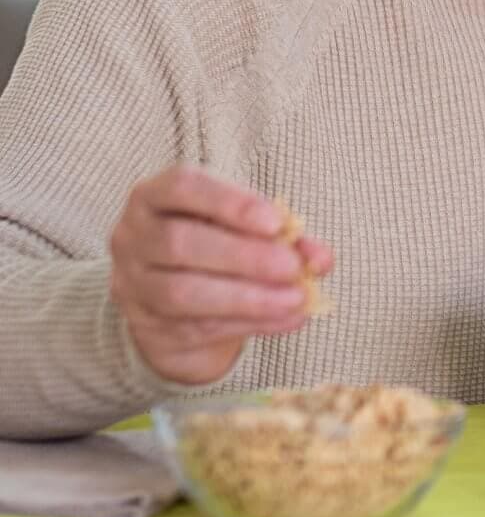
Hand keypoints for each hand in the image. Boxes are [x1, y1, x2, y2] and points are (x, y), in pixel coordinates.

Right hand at [108, 167, 332, 384]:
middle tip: (292, 267)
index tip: (276, 222)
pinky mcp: (148, 328)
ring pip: (183, 292)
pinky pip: (199, 327)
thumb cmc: (215, 247)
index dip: (230, 203)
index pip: (182, 188)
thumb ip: (284, 236)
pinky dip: (251, 323)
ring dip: (248, 297)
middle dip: (244, 256)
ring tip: (296, 299)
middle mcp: (132, 237)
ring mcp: (133, 286)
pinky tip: (288, 318)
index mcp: (154, 197)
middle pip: (180, 243)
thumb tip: (320, 259)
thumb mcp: (244, 228)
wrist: (175, 305)